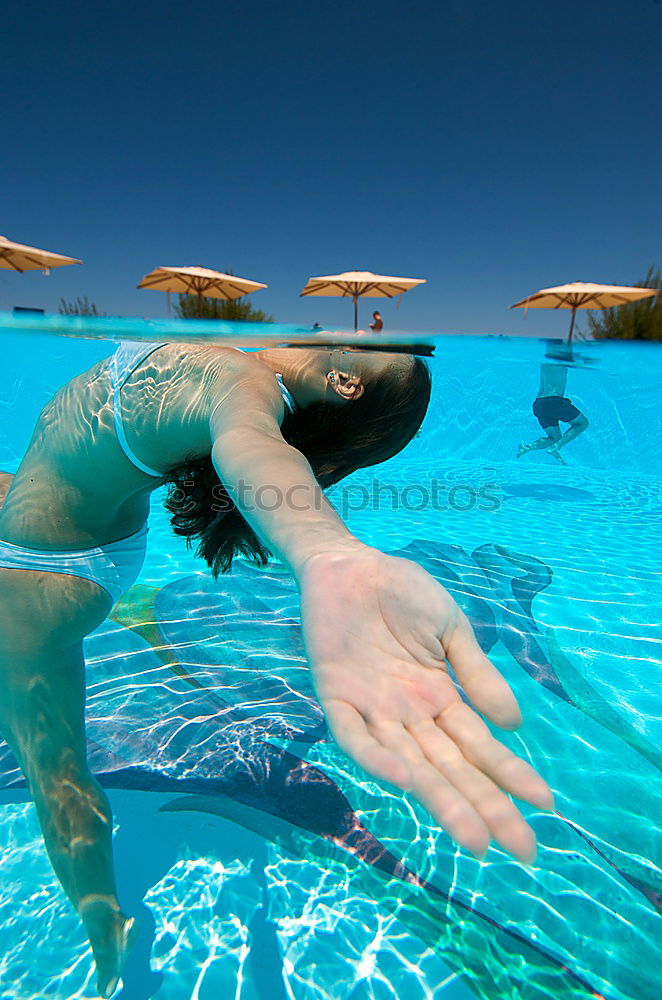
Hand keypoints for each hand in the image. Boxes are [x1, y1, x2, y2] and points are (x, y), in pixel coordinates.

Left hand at [298, 547, 553, 862]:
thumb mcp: (451, 629)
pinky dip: (375, 758)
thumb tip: (515, 726)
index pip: (479, 747)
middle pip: (450, 768)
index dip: (509, 775)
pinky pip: (354, 736)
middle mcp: (409, 714)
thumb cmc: (401, 593)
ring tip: (473, 836)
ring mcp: (373, 709)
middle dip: (484, 807)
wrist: (350, 564)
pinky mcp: (336, 696)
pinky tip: (404, 777)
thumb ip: (477, 675)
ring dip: (440, 799)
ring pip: (410, 764)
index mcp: (440, 698)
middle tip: (522, 849)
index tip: (545, 805)